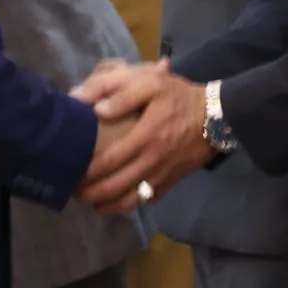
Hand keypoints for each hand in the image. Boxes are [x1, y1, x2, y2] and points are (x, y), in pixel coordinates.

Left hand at [72, 61, 214, 212]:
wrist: (216, 117)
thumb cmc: (178, 98)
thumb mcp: (152, 82)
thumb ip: (120, 91)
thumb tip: (94, 108)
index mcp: (145, 137)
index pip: (109, 161)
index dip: (87, 171)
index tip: (70, 170)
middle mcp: (151, 162)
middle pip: (114, 187)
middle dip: (90, 193)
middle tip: (73, 190)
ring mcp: (161, 176)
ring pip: (129, 201)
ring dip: (106, 205)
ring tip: (90, 200)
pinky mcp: (170, 183)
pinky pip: (145, 200)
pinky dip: (127, 204)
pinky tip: (115, 199)